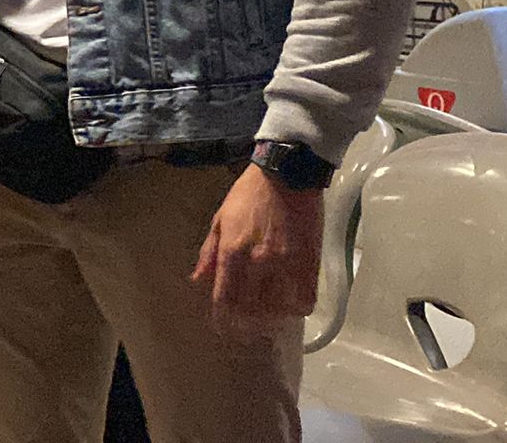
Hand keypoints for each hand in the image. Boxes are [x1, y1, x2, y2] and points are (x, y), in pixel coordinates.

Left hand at [192, 165, 323, 339]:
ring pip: (279, 309)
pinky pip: (306, 298)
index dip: (222, 320)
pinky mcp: (309, 263)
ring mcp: (285, 264)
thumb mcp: (219, 220)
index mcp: (232, 252)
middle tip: (246, 330)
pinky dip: (298, 307)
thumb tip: (197, 280)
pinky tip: (292, 305)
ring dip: (273, 319)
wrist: (287, 176)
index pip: (224, 298)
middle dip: (247, 325)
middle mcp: (257, 262)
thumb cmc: (248, 196)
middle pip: (251, 310)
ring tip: (269, 319)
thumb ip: (209, 253)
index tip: (222, 329)